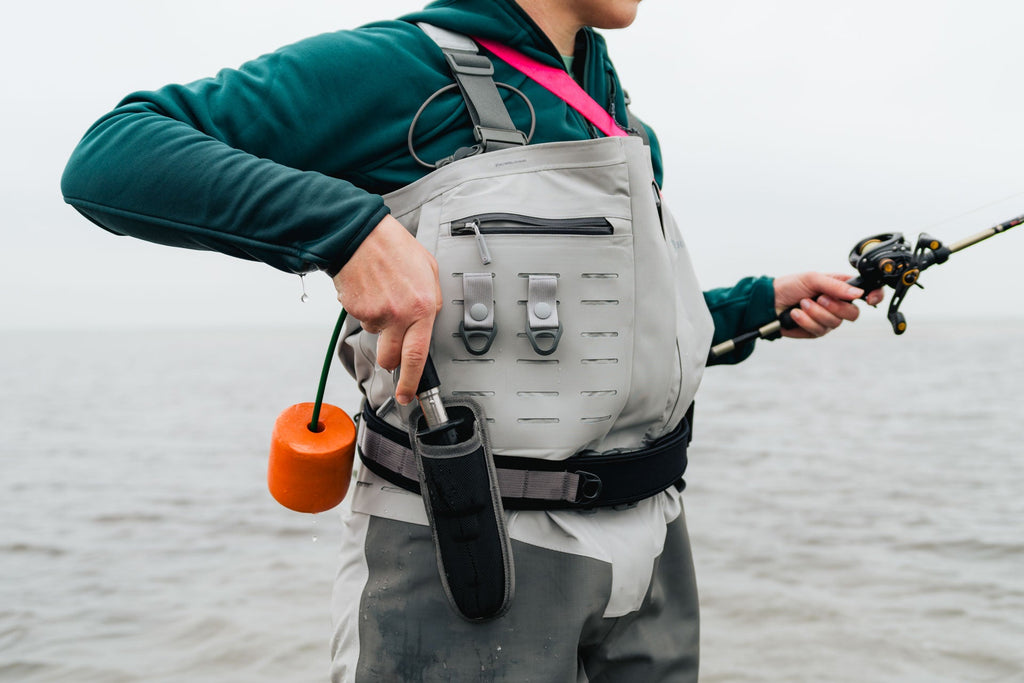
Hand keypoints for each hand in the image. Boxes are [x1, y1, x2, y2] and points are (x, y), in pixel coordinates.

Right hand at [333, 215, 442, 404]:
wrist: (358, 234)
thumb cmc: (393, 247)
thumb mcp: (428, 270)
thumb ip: (431, 299)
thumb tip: (430, 318)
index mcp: (423, 307)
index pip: (418, 356)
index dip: (412, 381)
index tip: (408, 395)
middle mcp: (400, 315)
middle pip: (391, 358)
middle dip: (390, 359)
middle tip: (391, 346)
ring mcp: (376, 315)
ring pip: (376, 337)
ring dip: (379, 326)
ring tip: (382, 296)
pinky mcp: (356, 311)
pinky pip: (362, 321)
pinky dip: (365, 310)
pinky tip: (370, 290)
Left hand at [774, 272, 884, 338]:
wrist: (770, 302)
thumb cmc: (790, 286)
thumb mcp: (812, 278)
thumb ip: (835, 285)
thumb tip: (858, 293)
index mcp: (841, 287)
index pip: (866, 292)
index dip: (874, 296)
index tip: (869, 299)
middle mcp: (838, 304)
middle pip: (853, 313)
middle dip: (835, 306)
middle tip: (818, 298)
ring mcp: (828, 319)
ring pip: (835, 323)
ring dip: (816, 312)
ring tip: (802, 303)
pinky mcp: (816, 331)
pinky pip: (819, 330)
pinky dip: (806, 321)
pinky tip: (796, 314)